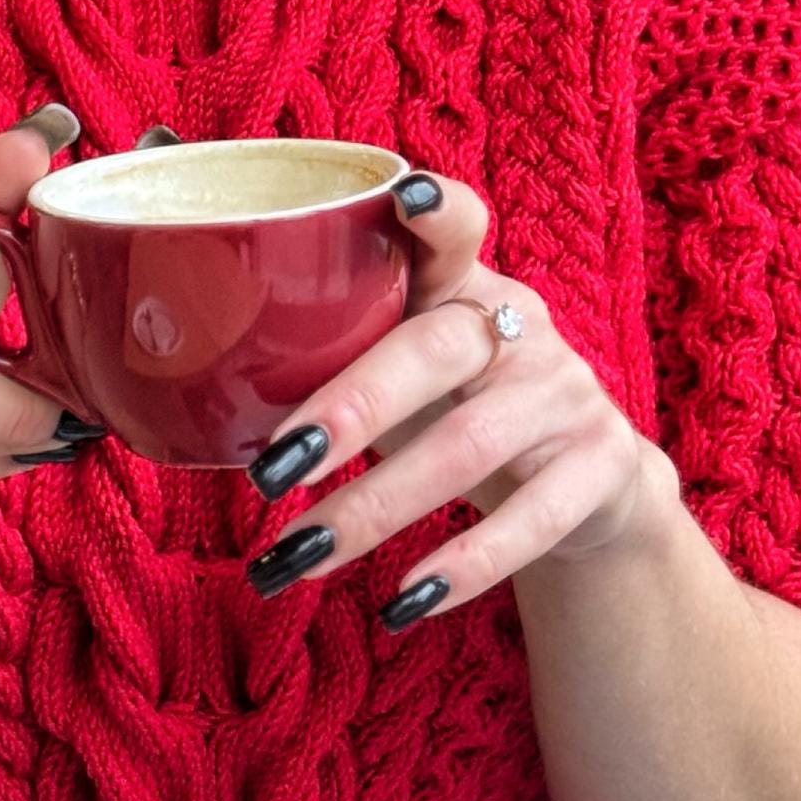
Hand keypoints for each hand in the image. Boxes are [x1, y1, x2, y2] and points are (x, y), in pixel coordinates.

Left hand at [238, 167, 676, 628]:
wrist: (593, 484)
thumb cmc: (459, 408)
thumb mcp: (411, 366)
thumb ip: (340, 354)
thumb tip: (198, 386)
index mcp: (465, 286)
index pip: (458, 227)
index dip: (435, 209)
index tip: (403, 197)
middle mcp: (522, 328)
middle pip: (436, 351)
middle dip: (350, 408)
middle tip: (272, 469)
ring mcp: (567, 395)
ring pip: (468, 448)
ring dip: (376, 509)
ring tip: (297, 557)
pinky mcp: (602, 468)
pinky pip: (532, 521)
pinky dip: (463, 566)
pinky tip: (401, 603)